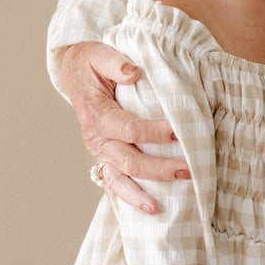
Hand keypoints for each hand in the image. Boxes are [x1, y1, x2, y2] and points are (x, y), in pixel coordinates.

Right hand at [58, 42, 189, 213]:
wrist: (76, 73)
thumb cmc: (92, 63)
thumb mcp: (100, 54)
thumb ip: (116, 62)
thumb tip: (133, 72)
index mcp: (97, 114)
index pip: (128, 129)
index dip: (154, 133)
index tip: (179, 132)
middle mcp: (97, 138)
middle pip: (128, 161)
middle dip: (158, 169)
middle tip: (188, 170)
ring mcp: (100, 152)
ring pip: (118, 179)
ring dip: (139, 194)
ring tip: (159, 207)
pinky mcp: (105, 158)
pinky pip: (113, 183)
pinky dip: (126, 198)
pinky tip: (144, 210)